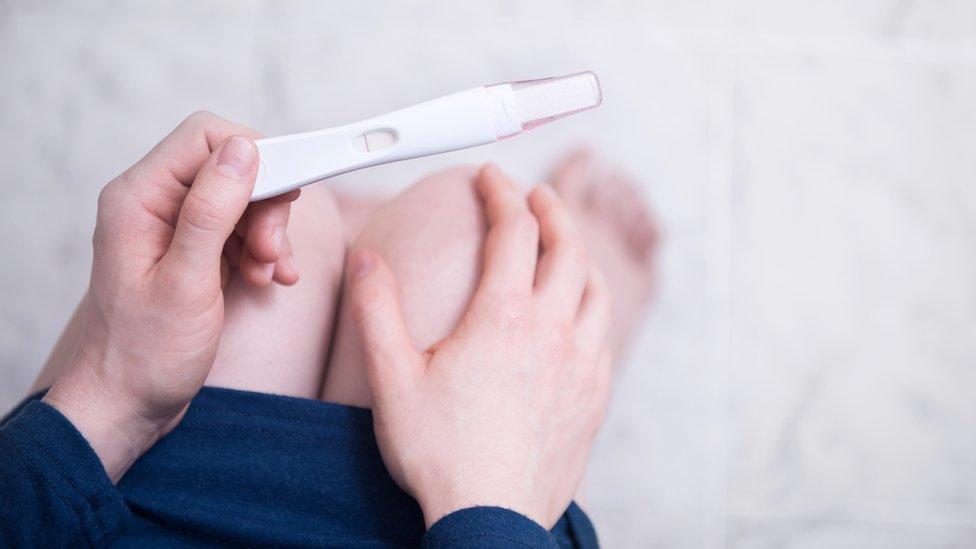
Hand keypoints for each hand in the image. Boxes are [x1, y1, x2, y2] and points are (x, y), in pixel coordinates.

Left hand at [43, 112, 298, 480]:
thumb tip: (244, 151)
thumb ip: (211, 212)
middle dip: (266, 204)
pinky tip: (269, 280)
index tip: (289, 191)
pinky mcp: (193, 251)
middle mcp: (154, 205)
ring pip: (243, 199)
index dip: (257, 155)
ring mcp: (174, 228)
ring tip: (270, 273)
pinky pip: (241, 230)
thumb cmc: (143, 355)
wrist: (126, 404)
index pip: (206, 137)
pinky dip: (264, 251)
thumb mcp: (185, 283)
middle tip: (273, 250)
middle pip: (231, 167)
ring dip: (269, 233)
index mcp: (139, 199)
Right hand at [347, 165, 612, 527]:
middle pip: (567, 248)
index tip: (490, 176)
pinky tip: (579, 317)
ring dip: (579, 256)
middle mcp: (553, 331)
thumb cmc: (439, 453)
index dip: (502, 192)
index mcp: (503, 317)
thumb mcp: (392, 377)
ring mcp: (582, 365)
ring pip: (596, 289)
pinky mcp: (593, 398)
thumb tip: (368, 257)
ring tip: (563, 247)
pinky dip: (593, 307)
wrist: (490, 522)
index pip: (514, 230)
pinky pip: (606, 335)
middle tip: (536, 195)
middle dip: (552, 211)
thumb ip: (376, 309)